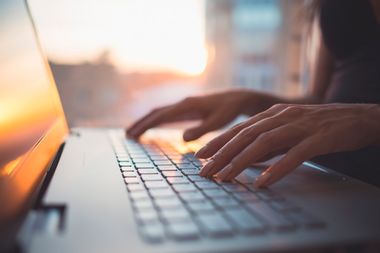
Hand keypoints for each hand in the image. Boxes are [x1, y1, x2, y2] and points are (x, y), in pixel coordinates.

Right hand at [127, 89, 278, 140]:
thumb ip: (202, 129)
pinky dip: (156, 121)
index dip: (146, 125)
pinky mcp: (188, 109)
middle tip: (127, 135)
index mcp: (188, 105)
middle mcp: (183, 103)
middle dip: (141, 123)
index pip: (161, 116)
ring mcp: (184, 105)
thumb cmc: (230, 110)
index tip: (133, 134)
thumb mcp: (219, 121)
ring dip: (146, 122)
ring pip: (160, 113)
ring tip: (133, 132)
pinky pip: (167, 114)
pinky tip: (152, 128)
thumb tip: (182, 138)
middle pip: (156, 112)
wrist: (238, 99)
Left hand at [195, 103, 379, 187]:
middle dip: (221, 154)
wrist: (357, 116)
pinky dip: (278, 168)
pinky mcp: (319, 138)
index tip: (199, 156)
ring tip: (225, 178)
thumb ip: (269, 140)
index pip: (239, 129)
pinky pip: (295, 154)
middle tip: (204, 171)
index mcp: (272, 114)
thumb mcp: (288, 128)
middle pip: (245, 135)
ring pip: (264, 143)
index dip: (218, 142)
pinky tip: (263, 182)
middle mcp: (282, 117)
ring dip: (241, 161)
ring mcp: (300, 126)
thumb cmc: (320, 125)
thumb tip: (247, 158)